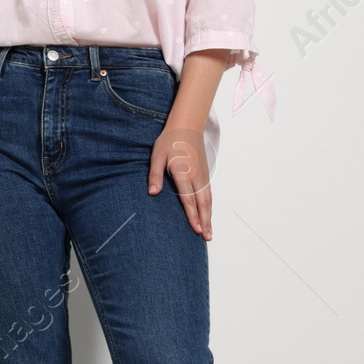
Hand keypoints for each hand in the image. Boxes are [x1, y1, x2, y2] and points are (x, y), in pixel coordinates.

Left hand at [150, 124, 212, 239]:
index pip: (189, 199)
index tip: (196, 229)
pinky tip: (208, 215)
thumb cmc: (169, 141)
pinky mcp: (205, 173)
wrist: (187, 126)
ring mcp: (203, 175)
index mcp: (184, 173)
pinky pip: (209, 193)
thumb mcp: (157, 157)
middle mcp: (196, 176)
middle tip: (207, 237)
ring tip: (210, 232)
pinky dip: (210, 206)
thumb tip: (152, 193)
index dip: (192, 215)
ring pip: (208, 199)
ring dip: (209, 216)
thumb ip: (155, 176)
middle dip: (205, 221)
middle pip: (203, 203)